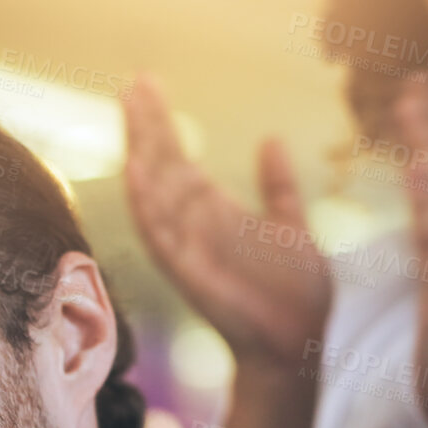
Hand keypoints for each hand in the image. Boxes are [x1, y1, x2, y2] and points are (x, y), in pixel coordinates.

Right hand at [123, 75, 332, 372]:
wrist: (295, 346)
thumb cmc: (293, 297)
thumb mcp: (290, 228)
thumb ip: (277, 187)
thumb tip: (269, 139)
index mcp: (214, 215)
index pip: (178, 158)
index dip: (161, 122)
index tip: (147, 83)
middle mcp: (195, 227)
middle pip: (162, 166)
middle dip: (149, 123)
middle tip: (134, 80)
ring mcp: (188, 249)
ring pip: (157, 191)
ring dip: (143, 149)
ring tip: (132, 107)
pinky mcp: (189, 273)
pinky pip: (159, 235)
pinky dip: (145, 203)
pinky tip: (135, 169)